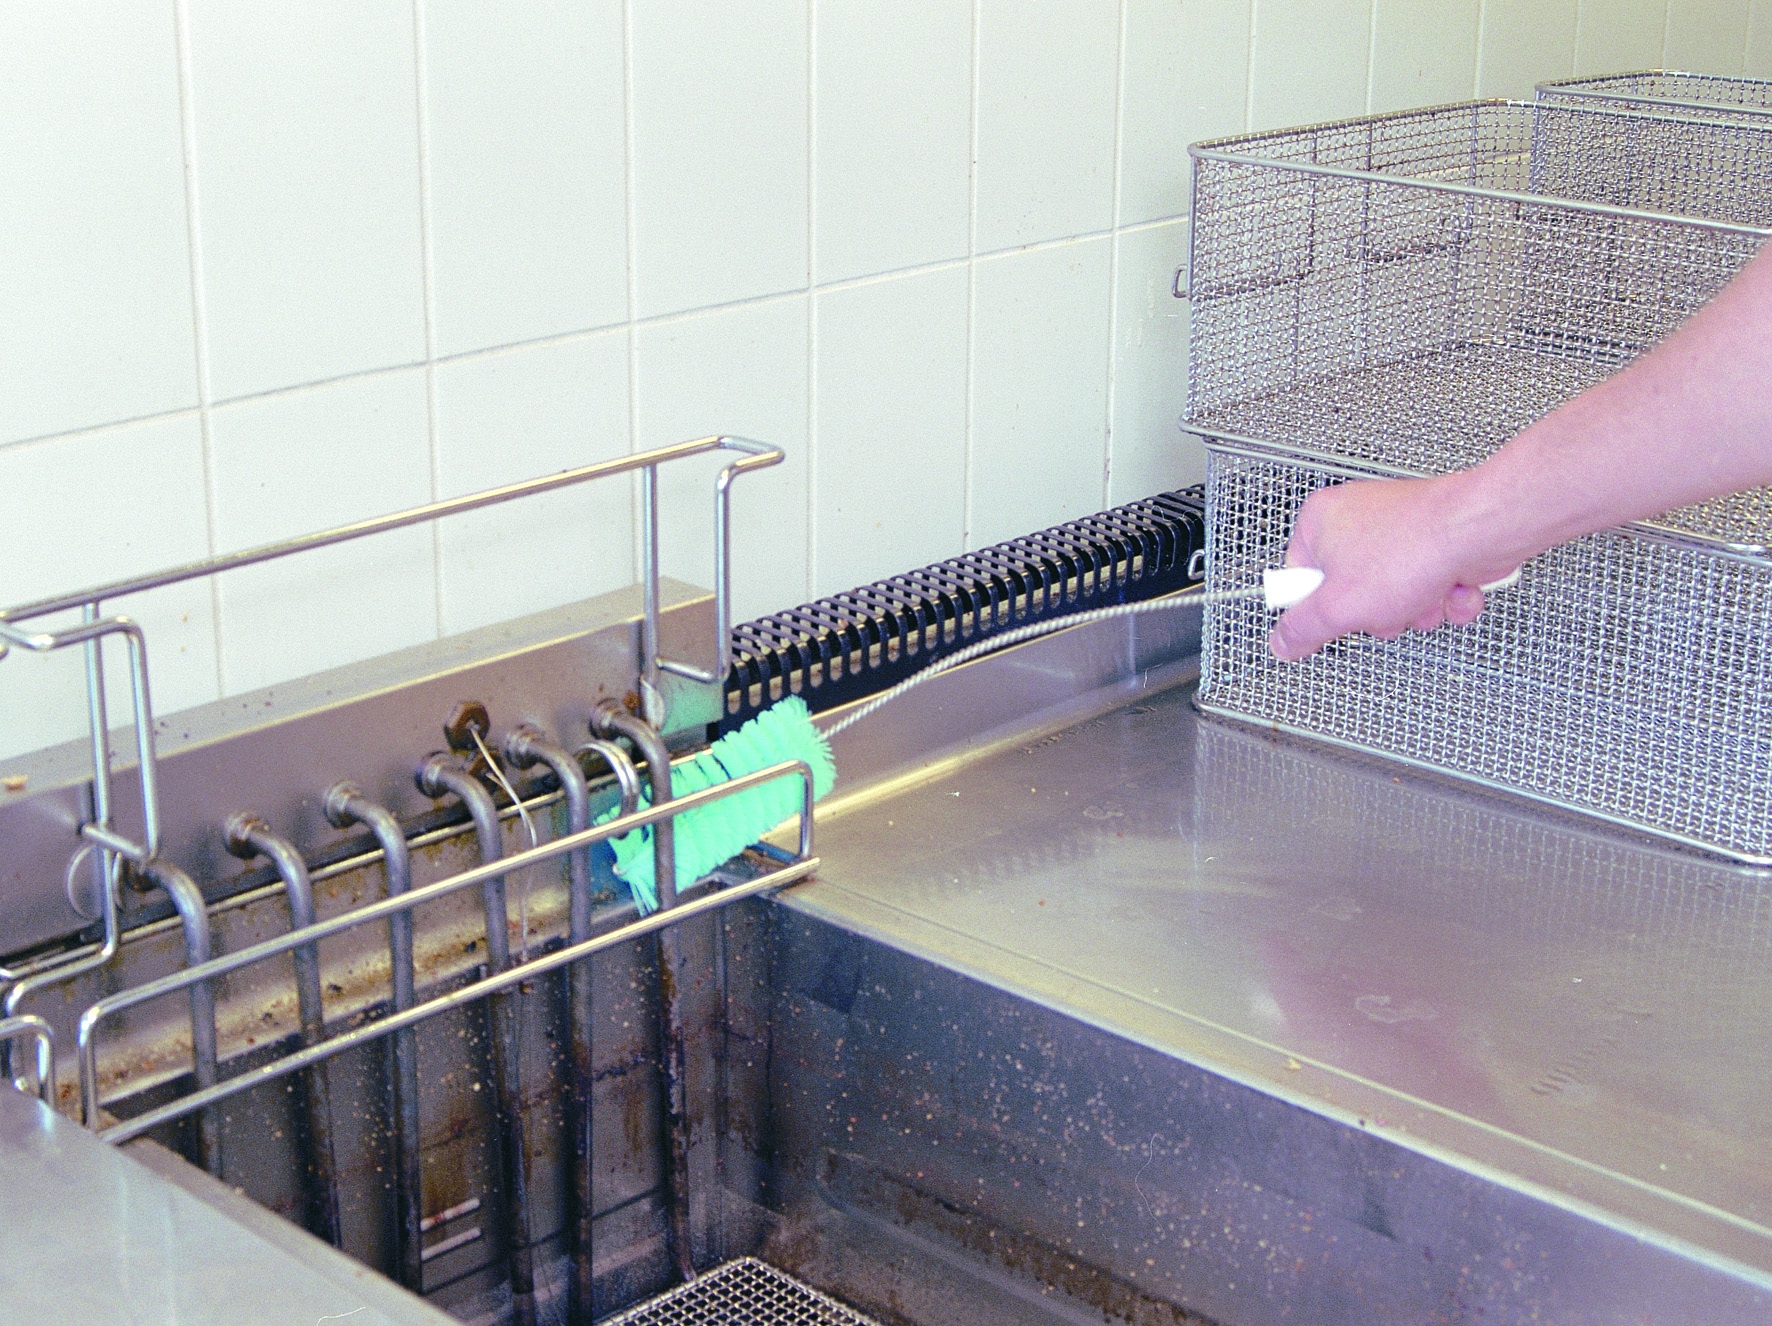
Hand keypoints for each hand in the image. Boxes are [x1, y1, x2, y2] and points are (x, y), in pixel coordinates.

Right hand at [1268, 474, 1509, 661]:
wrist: (1482, 529)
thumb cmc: (1415, 548)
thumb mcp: (1338, 607)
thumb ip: (1302, 629)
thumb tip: (1282, 643)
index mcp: (1321, 521)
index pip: (1299, 579)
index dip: (1319, 607)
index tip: (1335, 615)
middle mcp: (1358, 518)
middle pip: (1351, 592)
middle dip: (1378, 612)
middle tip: (1385, 606)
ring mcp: (1400, 528)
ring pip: (1395, 594)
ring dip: (1416, 609)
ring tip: (1424, 596)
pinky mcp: (1436, 539)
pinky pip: (1430, 584)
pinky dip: (1444, 595)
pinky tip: (1451, 588)